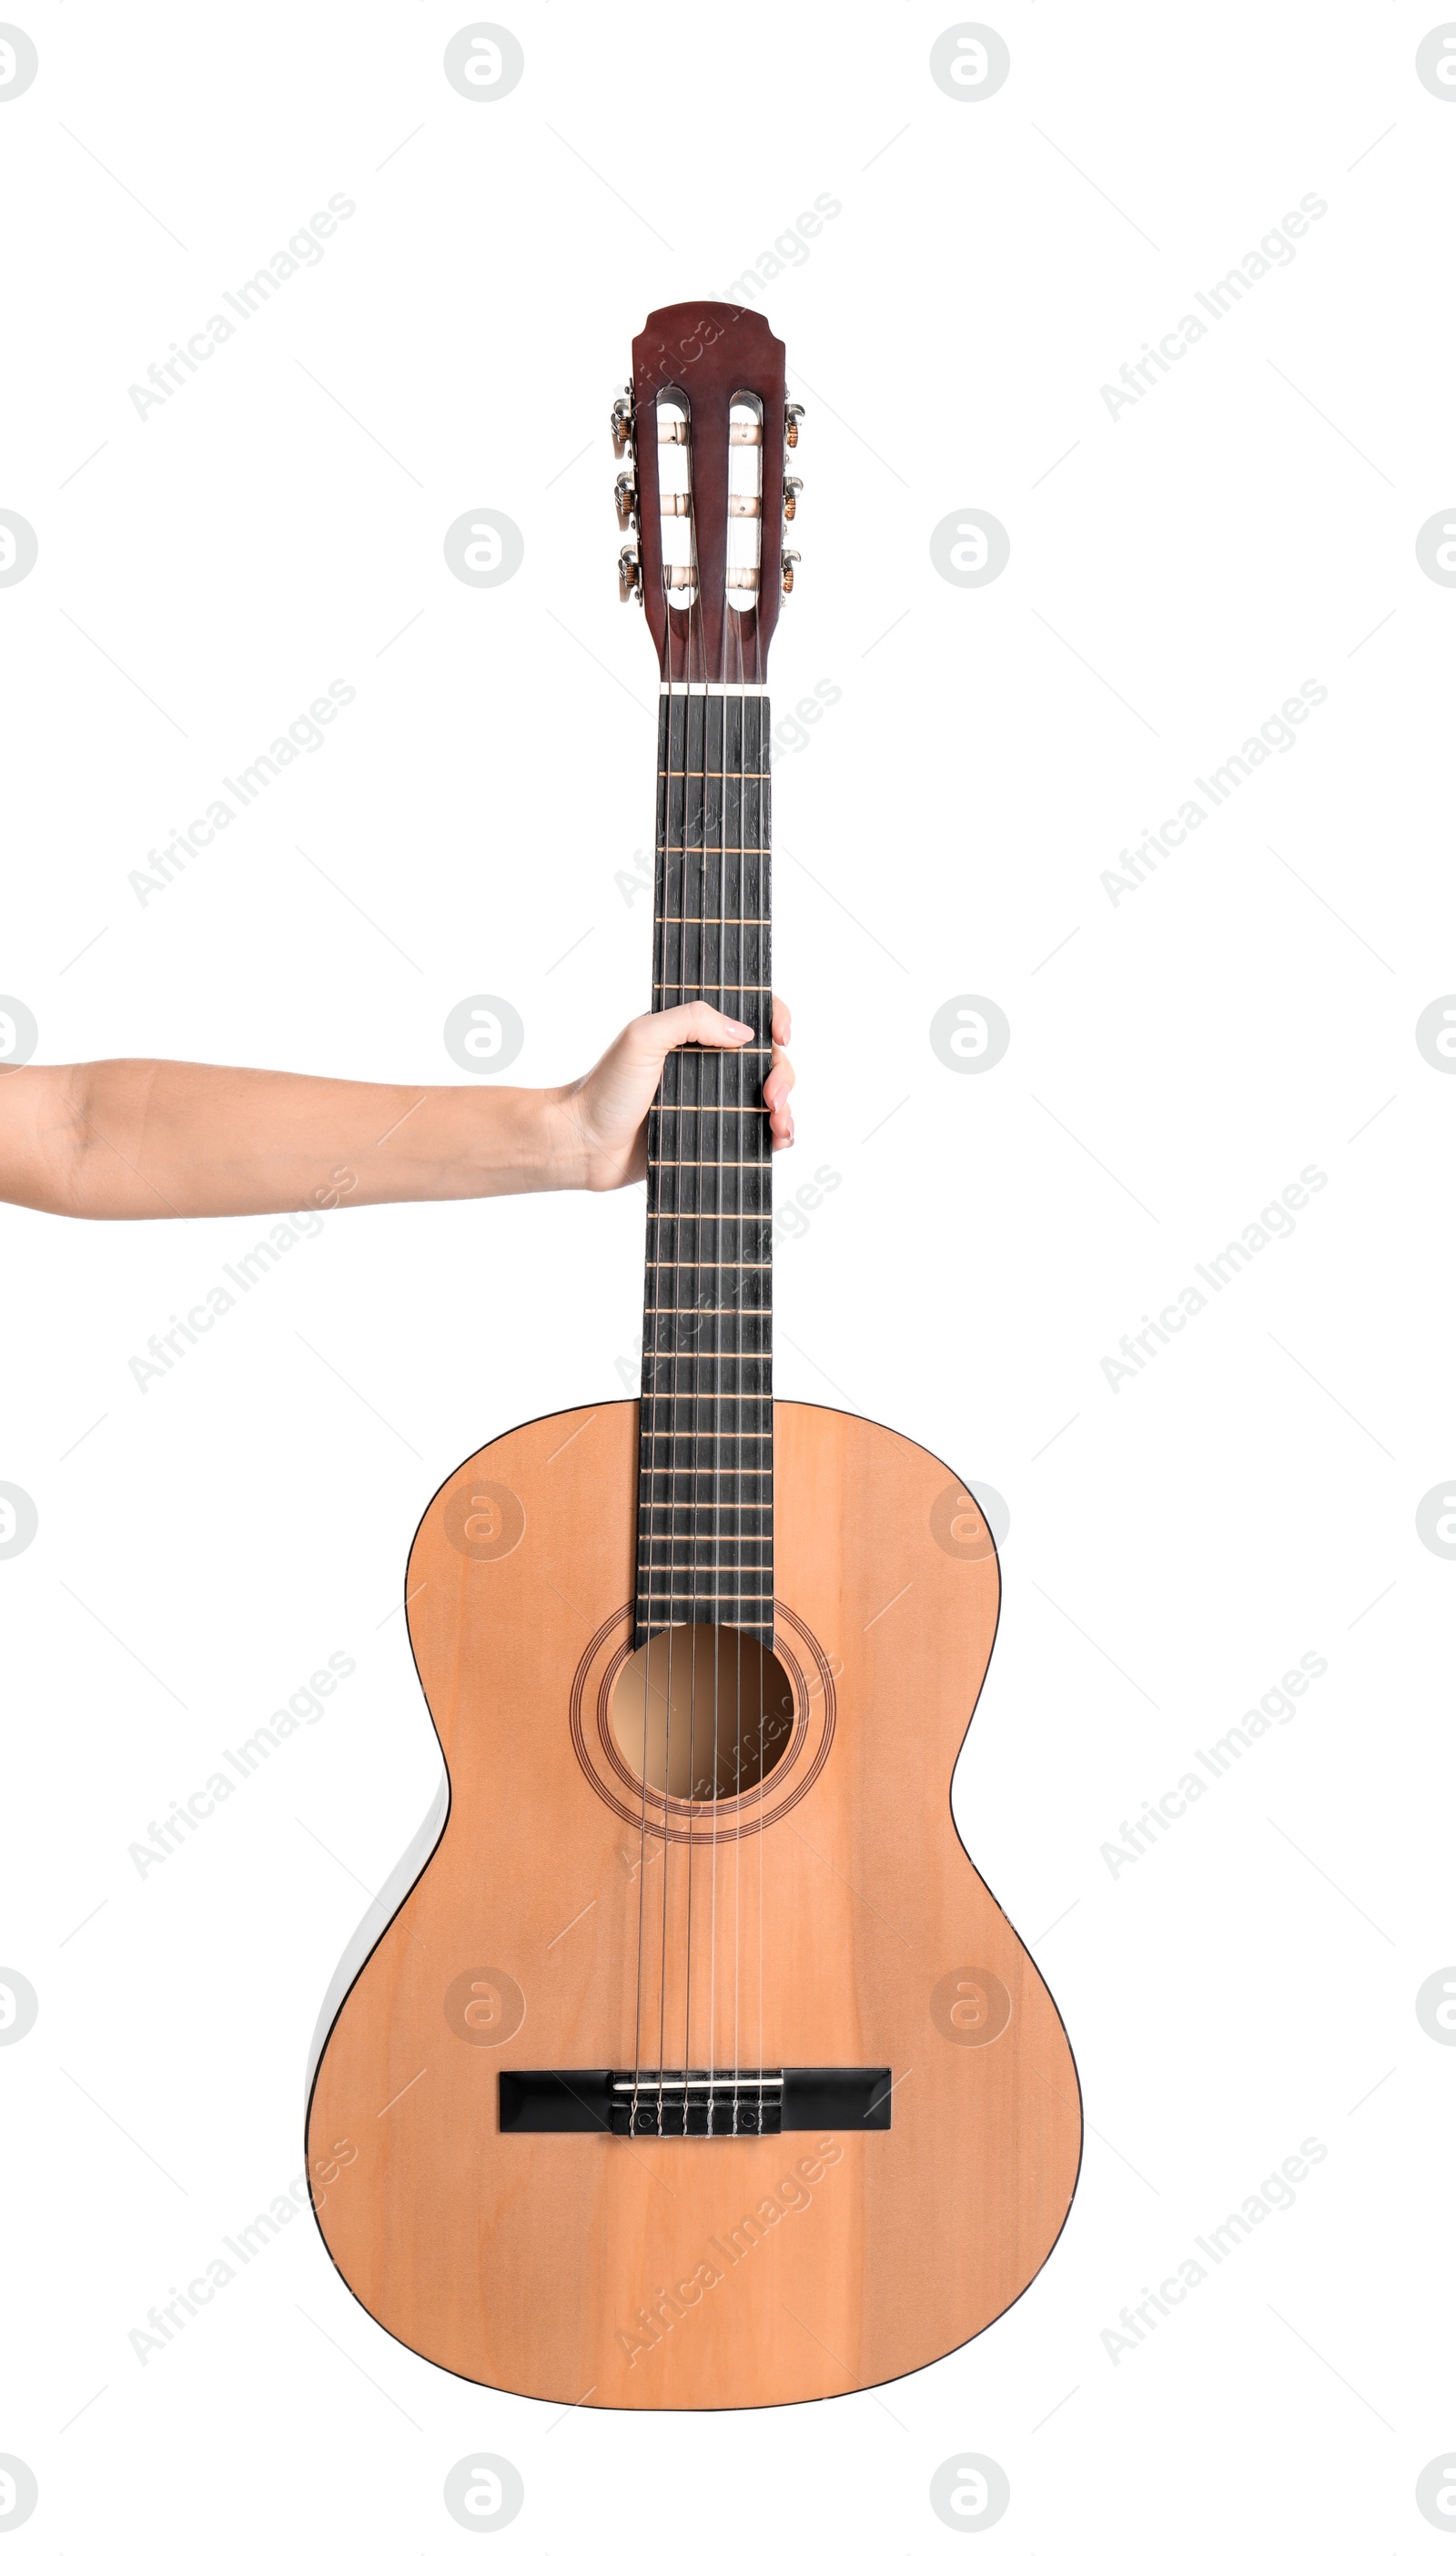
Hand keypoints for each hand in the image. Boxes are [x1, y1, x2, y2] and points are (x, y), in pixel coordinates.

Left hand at [553, 997, 794, 1190]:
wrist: (585, 1145)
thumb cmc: (604, 1088)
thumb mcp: (643, 1037)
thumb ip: (690, 1020)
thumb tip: (744, 1032)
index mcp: (694, 1033)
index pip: (747, 1014)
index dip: (774, 1018)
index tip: (781, 1034)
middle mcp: (709, 1064)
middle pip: (767, 1059)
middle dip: (782, 1074)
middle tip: (772, 1096)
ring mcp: (714, 1101)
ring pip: (770, 1097)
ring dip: (786, 1108)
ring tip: (779, 1123)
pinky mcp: (714, 1136)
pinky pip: (758, 1133)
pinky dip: (777, 1135)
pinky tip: (777, 1139)